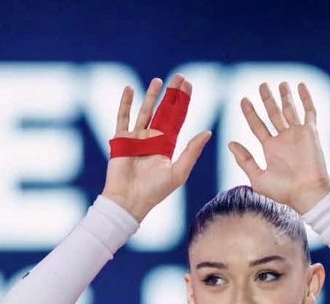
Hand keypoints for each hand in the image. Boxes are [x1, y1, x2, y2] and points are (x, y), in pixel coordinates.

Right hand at [102, 74, 211, 222]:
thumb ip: (192, 151)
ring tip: (159, 80)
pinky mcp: (121, 140)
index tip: (189, 85)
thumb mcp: (179, 172)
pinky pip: (123, 118)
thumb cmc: (155, 192)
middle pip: (164, 111)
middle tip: (179, 76)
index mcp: (167, 146)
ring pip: (145, 111)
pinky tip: (129, 89)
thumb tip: (208, 132)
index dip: (184, 102)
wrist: (129, 201)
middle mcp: (153, 140)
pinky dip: (126, 104)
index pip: (178, 119)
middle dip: (172, 94)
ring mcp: (136, 139)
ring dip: (151, 96)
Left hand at [228, 81, 329, 212]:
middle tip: (262, 85)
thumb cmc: (282, 191)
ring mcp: (297, 135)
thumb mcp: (257, 177)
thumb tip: (230, 143)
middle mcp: (283, 140)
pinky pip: (309, 112)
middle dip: (267, 100)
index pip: (258, 126)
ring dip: (285, 96)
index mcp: (270, 149)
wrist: (306, 194)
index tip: (243, 100)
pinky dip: (306, 98)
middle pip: (273, 114)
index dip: (250, 113)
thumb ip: (244, 160)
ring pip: (290, 110)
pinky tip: (300, 86)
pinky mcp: (310, 133)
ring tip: (281, 83)